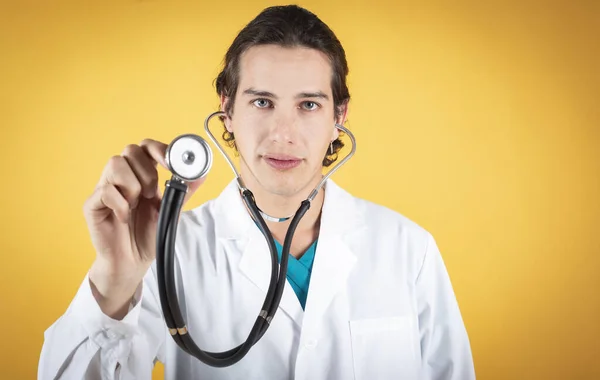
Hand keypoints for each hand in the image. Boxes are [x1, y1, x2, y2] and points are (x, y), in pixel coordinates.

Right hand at [83, 139, 204, 317]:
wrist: (133, 261)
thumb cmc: (149, 234)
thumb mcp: (172, 209)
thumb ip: (184, 190)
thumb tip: (202, 172)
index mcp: (141, 174)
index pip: (145, 147)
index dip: (158, 149)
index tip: (170, 163)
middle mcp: (122, 177)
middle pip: (130, 150)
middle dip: (147, 170)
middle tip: (152, 193)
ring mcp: (105, 188)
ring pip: (115, 163)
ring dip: (133, 184)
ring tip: (137, 204)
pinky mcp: (92, 204)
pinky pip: (104, 190)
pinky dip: (119, 204)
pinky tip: (124, 217)